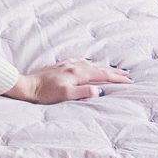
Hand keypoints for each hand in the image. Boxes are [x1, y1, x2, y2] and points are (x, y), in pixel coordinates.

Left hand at [4, 58, 132, 103]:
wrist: (27, 86)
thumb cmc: (45, 93)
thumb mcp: (65, 94)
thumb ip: (83, 92)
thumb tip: (99, 91)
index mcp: (78, 73)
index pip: (102, 75)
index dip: (117, 78)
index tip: (130, 81)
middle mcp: (73, 66)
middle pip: (98, 67)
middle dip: (114, 72)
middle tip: (127, 75)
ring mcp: (66, 65)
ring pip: (90, 64)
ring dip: (102, 67)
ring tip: (112, 69)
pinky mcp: (60, 66)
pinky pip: (79, 62)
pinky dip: (88, 63)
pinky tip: (87, 64)